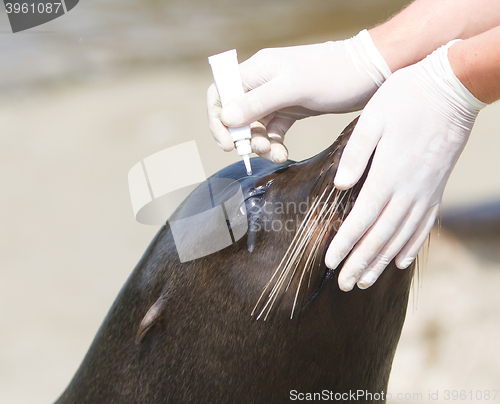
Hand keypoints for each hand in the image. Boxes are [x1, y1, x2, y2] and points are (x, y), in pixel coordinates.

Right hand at [207, 30, 390, 162]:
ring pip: (255, 127)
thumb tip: (225, 118)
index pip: (221, 93)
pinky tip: (282, 154)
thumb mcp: (293, 88)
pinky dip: (274, 145)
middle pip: (236, 115)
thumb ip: (258, 103)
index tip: (228, 142)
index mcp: (257, 71)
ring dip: (260, 144)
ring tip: (276, 154)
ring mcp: (277, 97)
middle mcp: (262, 83)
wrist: (369, 73)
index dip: (217, 119)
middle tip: (258, 150)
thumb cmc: (333, 74)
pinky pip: (272, 131)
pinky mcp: (291, 110)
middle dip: (243, 137)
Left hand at [325, 40, 485, 290]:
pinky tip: (401, 261)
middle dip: (360, 262)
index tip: (330, 262)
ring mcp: (426, 191)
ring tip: (366, 282)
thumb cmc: (407, 97)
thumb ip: (356, 154)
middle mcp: (409, 190)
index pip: (362, 219)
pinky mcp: (437, 188)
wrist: (452, 86)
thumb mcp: (372, 118)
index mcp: (388, 173)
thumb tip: (340, 185)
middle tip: (344, 284)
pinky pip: (424, 225)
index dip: (345, 243)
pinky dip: (411, 246)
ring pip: (402, 236)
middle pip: (381, 236)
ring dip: (382, 262)